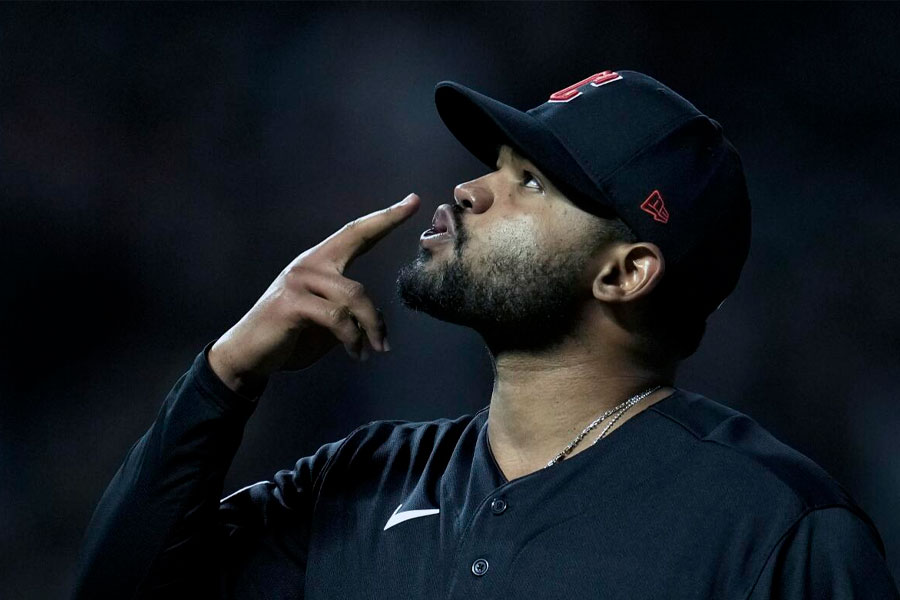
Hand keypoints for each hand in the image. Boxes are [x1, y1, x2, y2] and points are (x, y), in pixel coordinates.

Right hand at [208, 193, 419, 395]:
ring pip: (354, 294)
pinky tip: (357, 354)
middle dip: (387, 222)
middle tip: (414, 208)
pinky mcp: (291, 303)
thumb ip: (349, 310)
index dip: (384, 217)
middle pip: (356, 239)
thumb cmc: (290, 336)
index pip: (355, 233)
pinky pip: (338, 318)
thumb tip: (376, 318)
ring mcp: (298, 281)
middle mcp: (308, 263)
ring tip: (377, 349)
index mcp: (319, 262)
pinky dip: (353, 338)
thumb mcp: (327, 321)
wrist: (248, 355)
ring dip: (372, 326)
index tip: (412, 200)